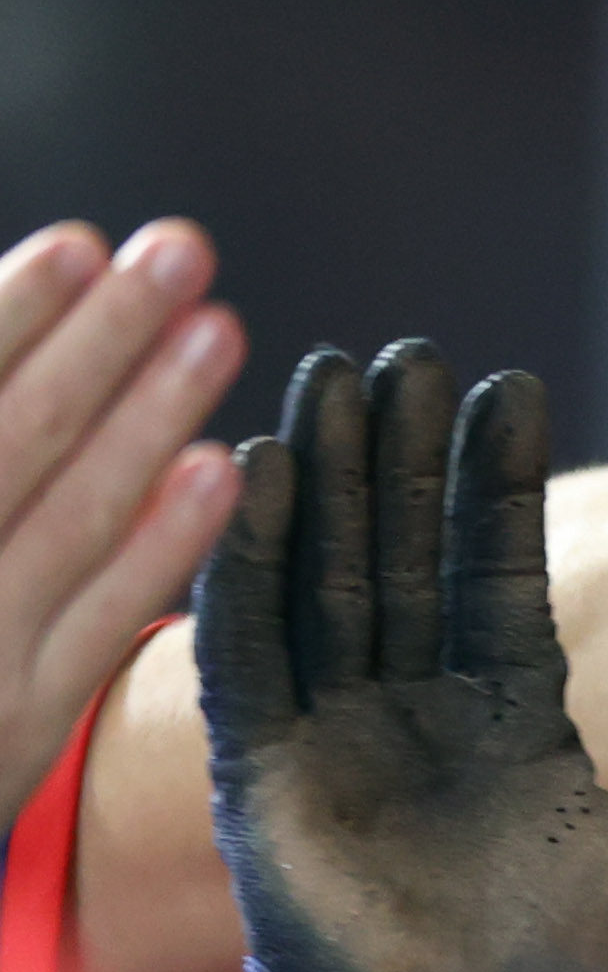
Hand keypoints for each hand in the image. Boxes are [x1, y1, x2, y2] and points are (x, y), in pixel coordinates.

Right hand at [0, 219, 244, 814]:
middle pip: (8, 439)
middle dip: (93, 340)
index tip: (77, 243)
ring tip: (221, 327)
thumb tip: (34, 330)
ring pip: (59, 520)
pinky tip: (221, 472)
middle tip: (181, 246)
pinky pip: (92, 627)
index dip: (3, 318)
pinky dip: (155, 550)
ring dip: (142, 417)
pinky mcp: (10, 728)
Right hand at [195, 342, 607, 971]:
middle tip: (402, 349)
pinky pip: (247, 654)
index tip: (505, 384)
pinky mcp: (268, 780)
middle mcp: (419, 717)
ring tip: (328, 374)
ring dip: (321, 481)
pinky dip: (248, 568)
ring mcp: (339, 741)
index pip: (495, 570)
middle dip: (398, 454)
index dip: (494, 481)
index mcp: (513, 722)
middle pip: (398, 553)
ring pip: (321, 580)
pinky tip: (262, 482)